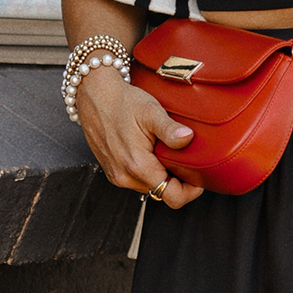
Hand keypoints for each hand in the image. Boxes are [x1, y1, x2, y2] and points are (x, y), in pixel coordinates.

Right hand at [76, 67, 203, 208]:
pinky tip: (149, 151)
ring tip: (164, 152)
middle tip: (183, 159)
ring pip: (150, 187)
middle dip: (176, 180)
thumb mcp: (150, 111)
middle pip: (162, 193)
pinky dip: (148, 170)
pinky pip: (137, 180)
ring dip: (161, 174)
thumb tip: (187, 138)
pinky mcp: (112, 171)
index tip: (198, 177)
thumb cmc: (121, 101)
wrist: (94, 95)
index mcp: (137, 166)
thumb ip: (169, 129)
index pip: (172, 197)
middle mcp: (124, 176)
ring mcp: (116, 175)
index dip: (190, 191)